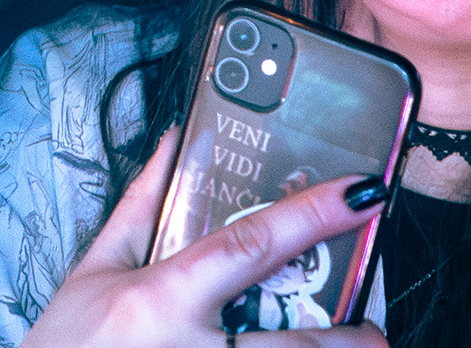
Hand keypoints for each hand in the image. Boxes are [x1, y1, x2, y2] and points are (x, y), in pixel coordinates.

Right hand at [25, 134, 387, 346]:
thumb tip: (173, 143)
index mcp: (161, 298)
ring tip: (360, 346)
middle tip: (376, 324)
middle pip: (301, 342)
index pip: (251, 245)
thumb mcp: (93, 274)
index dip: (313, 216)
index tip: (364, 192)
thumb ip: (140, 208)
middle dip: (357, 336)